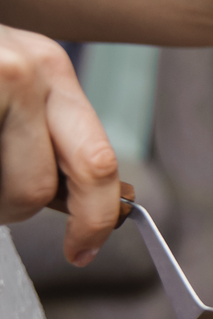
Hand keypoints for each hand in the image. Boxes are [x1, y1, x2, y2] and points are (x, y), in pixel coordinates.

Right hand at [0, 24, 120, 265]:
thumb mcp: (6, 82)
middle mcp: (28, 69)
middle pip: (38, 187)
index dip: (93, 220)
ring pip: (7, 188)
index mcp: (50, 68)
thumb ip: (38, 136)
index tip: (82, 250)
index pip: (98, 163)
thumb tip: (78, 206)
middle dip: (13, 211)